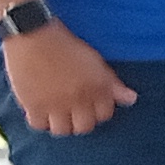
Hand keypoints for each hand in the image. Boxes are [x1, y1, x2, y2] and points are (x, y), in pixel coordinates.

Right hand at [0, 20, 136, 137]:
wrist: (33, 34)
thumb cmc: (64, 45)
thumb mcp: (95, 61)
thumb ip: (112, 84)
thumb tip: (131, 99)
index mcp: (96, 88)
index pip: (104, 115)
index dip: (98, 113)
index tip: (90, 108)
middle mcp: (78, 99)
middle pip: (84, 127)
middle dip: (81, 122)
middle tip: (73, 114)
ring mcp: (55, 103)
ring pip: (62, 130)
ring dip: (61, 125)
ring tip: (57, 115)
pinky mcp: (32, 104)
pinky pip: (38, 125)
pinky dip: (40, 121)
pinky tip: (40, 112)